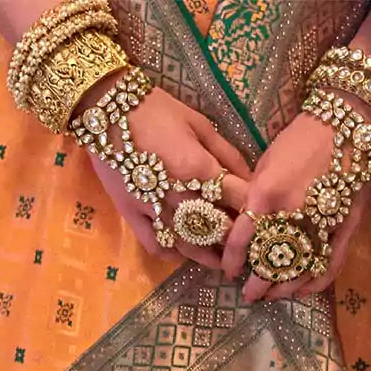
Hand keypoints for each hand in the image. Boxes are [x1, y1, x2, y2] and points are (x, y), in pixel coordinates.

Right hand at [83, 82, 250, 266]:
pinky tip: (184, 252)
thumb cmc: (157, 110)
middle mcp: (179, 194)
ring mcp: (154, 209)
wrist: (107, 110)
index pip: (237, 197)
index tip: (263, 215)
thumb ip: (226, 152)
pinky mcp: (133, 216)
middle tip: (247, 244)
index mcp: (198, 168)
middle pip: (217, 227)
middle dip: (235, 237)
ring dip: (209, 255)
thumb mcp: (198, 123)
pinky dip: (174, 252)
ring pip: (190, 244)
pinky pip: (157, 245)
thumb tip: (250, 177)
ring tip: (223, 260)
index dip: (254, 208)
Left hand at [223, 5, 370, 299]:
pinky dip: (313, 284)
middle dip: (257, 285)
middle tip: (250, 293)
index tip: (229, 272)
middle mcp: (290, 214)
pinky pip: (327, 267)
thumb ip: (253, 199)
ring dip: (283, 289)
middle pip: (269, 264)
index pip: (240, 241)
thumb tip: (241, 229)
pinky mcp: (342, 228)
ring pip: (298, 272)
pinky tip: (302, 291)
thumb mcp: (265, 165)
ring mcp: (320, 224)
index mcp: (265, 194)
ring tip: (273, 294)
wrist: (345, 124)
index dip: (232, 262)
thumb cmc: (299, 140)